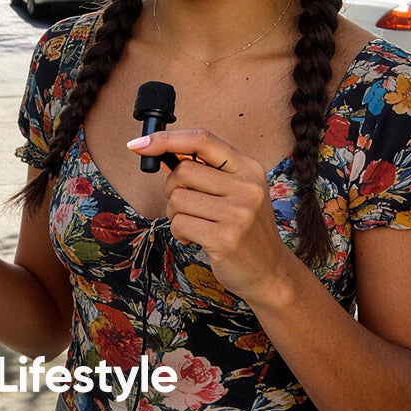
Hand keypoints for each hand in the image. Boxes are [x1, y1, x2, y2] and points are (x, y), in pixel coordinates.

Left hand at [127, 129, 292, 303]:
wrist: (270, 272)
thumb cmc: (244, 228)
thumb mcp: (236, 191)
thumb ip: (206, 169)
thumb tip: (159, 148)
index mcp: (249, 168)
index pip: (202, 139)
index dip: (166, 138)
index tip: (139, 144)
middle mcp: (247, 186)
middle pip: (183, 171)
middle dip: (172, 188)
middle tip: (185, 205)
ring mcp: (238, 213)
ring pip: (177, 199)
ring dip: (175, 214)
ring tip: (194, 224)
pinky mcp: (226, 238)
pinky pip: (180, 223)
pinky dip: (179, 232)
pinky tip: (194, 239)